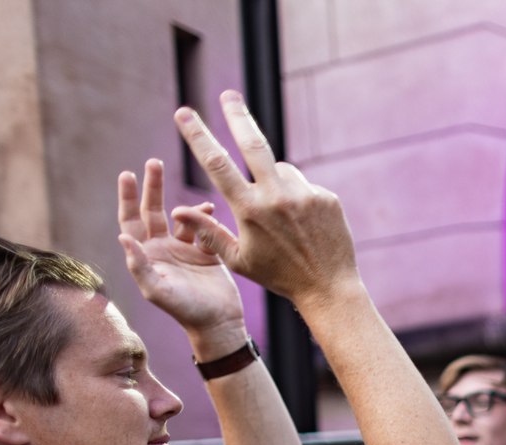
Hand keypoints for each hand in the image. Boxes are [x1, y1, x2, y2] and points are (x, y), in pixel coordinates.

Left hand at [117, 160, 246, 357]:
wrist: (218, 323)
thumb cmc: (185, 310)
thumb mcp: (157, 290)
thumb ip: (139, 265)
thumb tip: (123, 237)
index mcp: (146, 255)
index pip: (131, 220)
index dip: (127, 198)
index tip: (127, 174)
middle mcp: (162, 248)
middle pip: (153, 211)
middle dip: (153, 187)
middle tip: (154, 163)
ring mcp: (185, 249)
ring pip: (181, 217)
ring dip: (184, 203)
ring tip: (198, 199)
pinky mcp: (207, 252)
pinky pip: (205, 228)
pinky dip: (207, 217)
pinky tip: (211, 210)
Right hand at [171, 90, 358, 306]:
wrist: (329, 287)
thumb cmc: (278, 275)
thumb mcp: (238, 259)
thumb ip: (208, 232)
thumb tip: (176, 211)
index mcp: (250, 210)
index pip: (218, 164)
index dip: (199, 136)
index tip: (185, 113)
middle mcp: (277, 197)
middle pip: (253, 144)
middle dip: (238, 116)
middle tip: (228, 95)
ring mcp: (305, 195)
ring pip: (281, 170)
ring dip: (274, 181)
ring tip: (283, 217)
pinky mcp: (326, 197)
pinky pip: (304, 186)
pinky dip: (298, 196)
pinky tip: (303, 224)